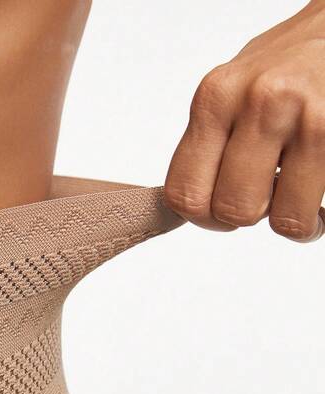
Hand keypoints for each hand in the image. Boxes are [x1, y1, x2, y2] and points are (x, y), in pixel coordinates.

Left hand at [164, 0, 324, 241]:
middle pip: (230, 211)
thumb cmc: (283, 72)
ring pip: (280, 219)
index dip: (200, 217)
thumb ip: (206, 148)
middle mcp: (257, 103)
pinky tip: (313, 190)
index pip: (183, 193)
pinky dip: (312, 218)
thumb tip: (184, 213)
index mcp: (216, 98)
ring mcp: (304, 117)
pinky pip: (311, 212)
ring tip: (292, 190)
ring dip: (286, 216)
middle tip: (260, 196)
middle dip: (244, 217)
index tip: (216, 209)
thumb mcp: (230, 95)